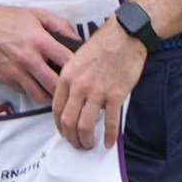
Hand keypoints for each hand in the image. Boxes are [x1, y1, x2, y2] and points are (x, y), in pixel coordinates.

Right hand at [0, 1, 79, 111]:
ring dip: (50, 96)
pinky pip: (24, 92)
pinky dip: (33, 91)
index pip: (68, 61)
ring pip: (40, 95)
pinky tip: (37, 86)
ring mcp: (16, 71)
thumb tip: (78, 40)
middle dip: (66, 89)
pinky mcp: (5, 79)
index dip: (79, 68)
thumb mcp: (37, 15)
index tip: (83, 71)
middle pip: (56, 85)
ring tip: (56, 93)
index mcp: (40, 41)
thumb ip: (61, 26)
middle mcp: (29, 59)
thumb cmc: (7, 18)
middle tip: (72, 89)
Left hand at [50, 16, 146, 152]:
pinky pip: (110, 121)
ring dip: (86, 140)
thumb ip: (71, 79)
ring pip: (86, 125)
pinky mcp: (116, 95)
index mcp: (67, 77)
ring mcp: (97, 92)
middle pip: (68, 121)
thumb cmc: (101, 46)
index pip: (56, 108)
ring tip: (89, 145)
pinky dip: (109, 136)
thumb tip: (71, 100)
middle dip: (71, 137)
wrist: (124, 36)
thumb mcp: (76, 59)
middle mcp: (79, 86)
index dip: (59, 125)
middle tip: (76, 144)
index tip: (64, 132)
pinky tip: (108, 142)